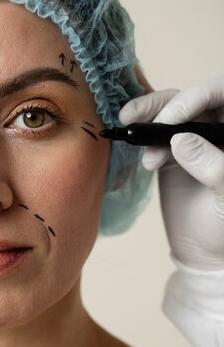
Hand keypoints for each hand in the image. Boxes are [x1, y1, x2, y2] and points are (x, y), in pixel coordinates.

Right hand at [119, 76, 223, 269]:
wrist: (205, 253)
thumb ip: (213, 166)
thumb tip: (182, 139)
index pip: (223, 94)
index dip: (199, 96)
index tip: (174, 118)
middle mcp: (219, 129)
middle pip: (194, 98)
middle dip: (167, 104)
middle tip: (142, 119)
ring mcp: (196, 139)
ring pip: (172, 111)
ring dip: (150, 117)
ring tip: (131, 126)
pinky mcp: (173, 152)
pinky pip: (157, 134)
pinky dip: (146, 140)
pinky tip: (149, 162)